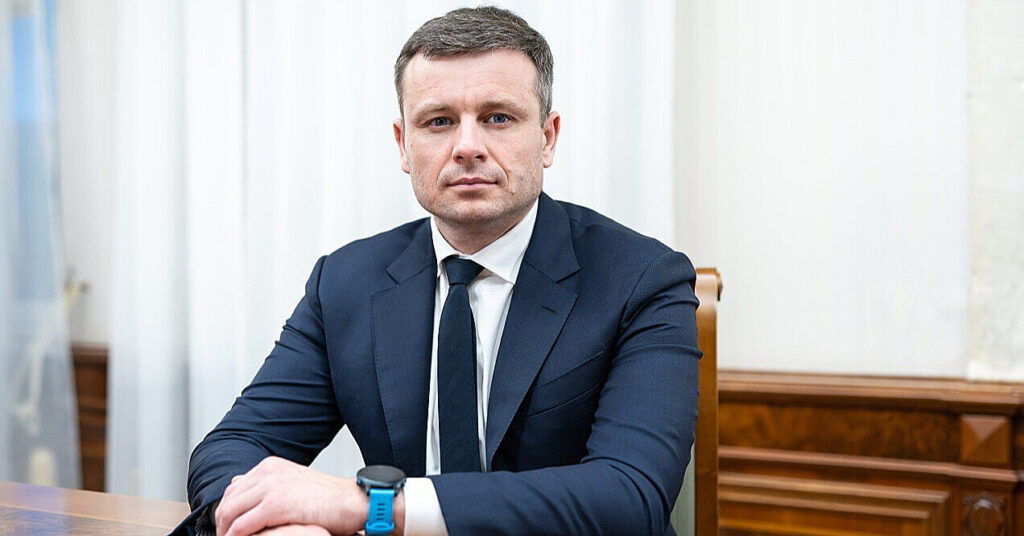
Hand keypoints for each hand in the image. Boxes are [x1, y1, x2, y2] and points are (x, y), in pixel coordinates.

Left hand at [215, 456, 375, 535]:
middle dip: (223, 524)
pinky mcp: (276, 505)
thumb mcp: (297, 485)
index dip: (228, 511)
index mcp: (271, 466)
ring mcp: (271, 487)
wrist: (355, 502)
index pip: (234, 488)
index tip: (230, 528)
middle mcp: (268, 472)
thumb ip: (273, 487)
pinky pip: (241, 526)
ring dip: (226, 533)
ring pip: (228, 513)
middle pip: (227, 500)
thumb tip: (250, 496)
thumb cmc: (332, 500)